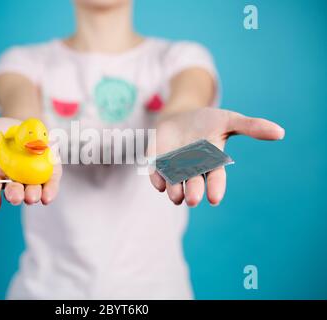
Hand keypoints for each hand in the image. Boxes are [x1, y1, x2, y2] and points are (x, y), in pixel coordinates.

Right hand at [0, 117, 61, 211]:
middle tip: (15, 197)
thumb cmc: (1, 131)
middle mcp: (14, 180)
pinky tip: (48, 196)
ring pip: (32, 192)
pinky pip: (50, 184)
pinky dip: (50, 190)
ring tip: (32, 197)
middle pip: (13, 193)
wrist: (26, 122)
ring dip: (32, 196)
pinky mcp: (50, 172)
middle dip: (14, 196)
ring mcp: (32, 177)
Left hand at [149, 107, 284, 206]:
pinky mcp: (158, 162)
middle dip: (194, 192)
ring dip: (174, 189)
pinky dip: (156, 178)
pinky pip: (156, 173)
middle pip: (194, 183)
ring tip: (176, 196)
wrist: (180, 116)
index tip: (214, 198)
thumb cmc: (207, 121)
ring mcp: (174, 167)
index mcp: (211, 163)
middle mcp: (192, 169)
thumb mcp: (229, 120)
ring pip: (174, 183)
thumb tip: (280, 132)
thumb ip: (251, 127)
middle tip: (193, 199)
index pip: (215, 179)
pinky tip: (158, 183)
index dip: (215, 188)